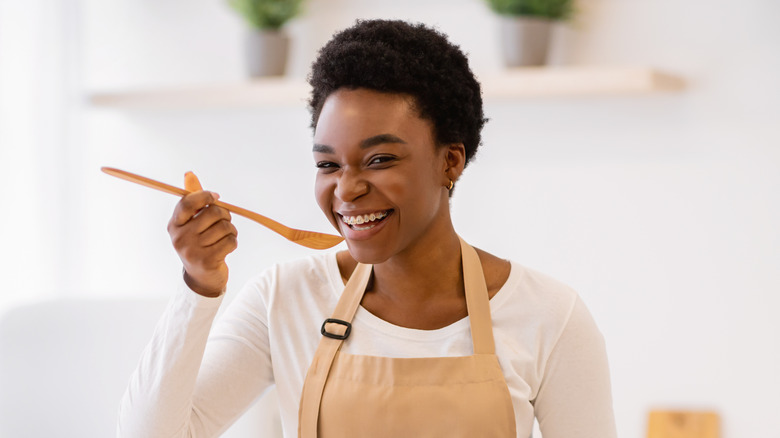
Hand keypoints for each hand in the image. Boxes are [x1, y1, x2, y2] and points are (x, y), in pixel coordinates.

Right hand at [167, 172, 237, 296]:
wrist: (200, 278)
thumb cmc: (198, 244)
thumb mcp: (192, 223)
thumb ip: (193, 200)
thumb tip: (189, 174)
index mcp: (174, 225)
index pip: (188, 202)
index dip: (205, 195)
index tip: (216, 197)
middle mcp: (180, 237)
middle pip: (213, 213)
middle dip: (225, 215)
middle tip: (224, 223)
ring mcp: (192, 250)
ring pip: (225, 227)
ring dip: (231, 230)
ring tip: (226, 237)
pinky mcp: (207, 261)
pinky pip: (230, 241)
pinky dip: (233, 242)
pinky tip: (227, 248)